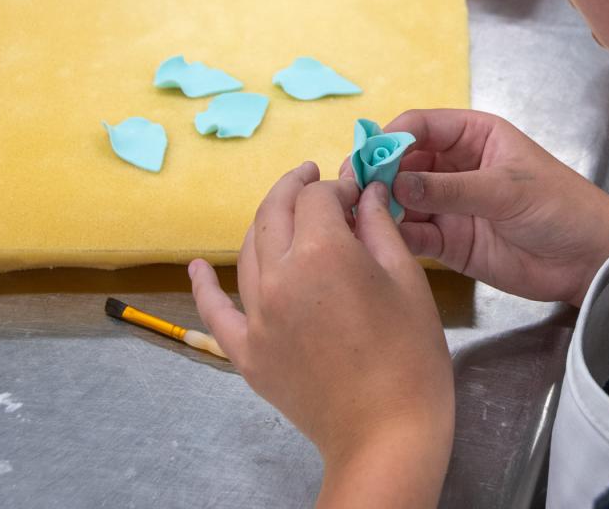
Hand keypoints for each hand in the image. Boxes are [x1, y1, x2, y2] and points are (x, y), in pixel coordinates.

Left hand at [189, 164, 452, 508]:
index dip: (337, 187)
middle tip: (314, 177)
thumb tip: (366, 191)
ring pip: (249, 251)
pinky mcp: (246, 351)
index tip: (356, 191)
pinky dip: (204, 284)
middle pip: (275, 213)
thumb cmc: (411, 353)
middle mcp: (278, 275)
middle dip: (295, 188)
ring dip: (266, 223)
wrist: (387, 431)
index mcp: (322, 252)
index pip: (318, 197)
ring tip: (286, 213)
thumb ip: (379, 227)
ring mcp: (256, 315)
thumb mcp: (406, 279)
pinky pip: (215, 310)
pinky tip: (197, 267)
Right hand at [344, 109, 608, 305]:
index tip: (368, 157)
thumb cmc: (560, 207)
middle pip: (402, 162)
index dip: (391, 137)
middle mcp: (455, 166)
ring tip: (354, 217)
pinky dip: (393, 235)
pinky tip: (374, 239)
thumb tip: (397, 184)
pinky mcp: (449, 242)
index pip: (421, 125)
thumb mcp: (506, 190)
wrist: (589, 259)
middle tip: (351, 190)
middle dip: (376, 173)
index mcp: (474, 136)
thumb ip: (450, 189)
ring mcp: (449, 205)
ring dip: (378, 206)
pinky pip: (413, 234)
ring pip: (401, 199)